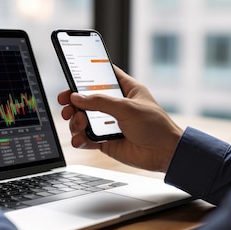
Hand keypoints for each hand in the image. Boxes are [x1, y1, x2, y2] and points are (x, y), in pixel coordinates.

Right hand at [58, 66, 182, 172]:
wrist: (165, 154)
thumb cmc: (156, 126)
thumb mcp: (127, 108)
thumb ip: (100, 102)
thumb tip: (77, 98)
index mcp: (125, 90)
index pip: (102, 76)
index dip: (86, 75)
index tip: (70, 77)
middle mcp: (115, 106)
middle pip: (86, 99)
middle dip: (73, 102)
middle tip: (65, 104)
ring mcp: (109, 124)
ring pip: (83, 120)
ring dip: (76, 122)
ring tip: (80, 124)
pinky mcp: (106, 142)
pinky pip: (86, 139)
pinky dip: (80, 139)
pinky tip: (80, 139)